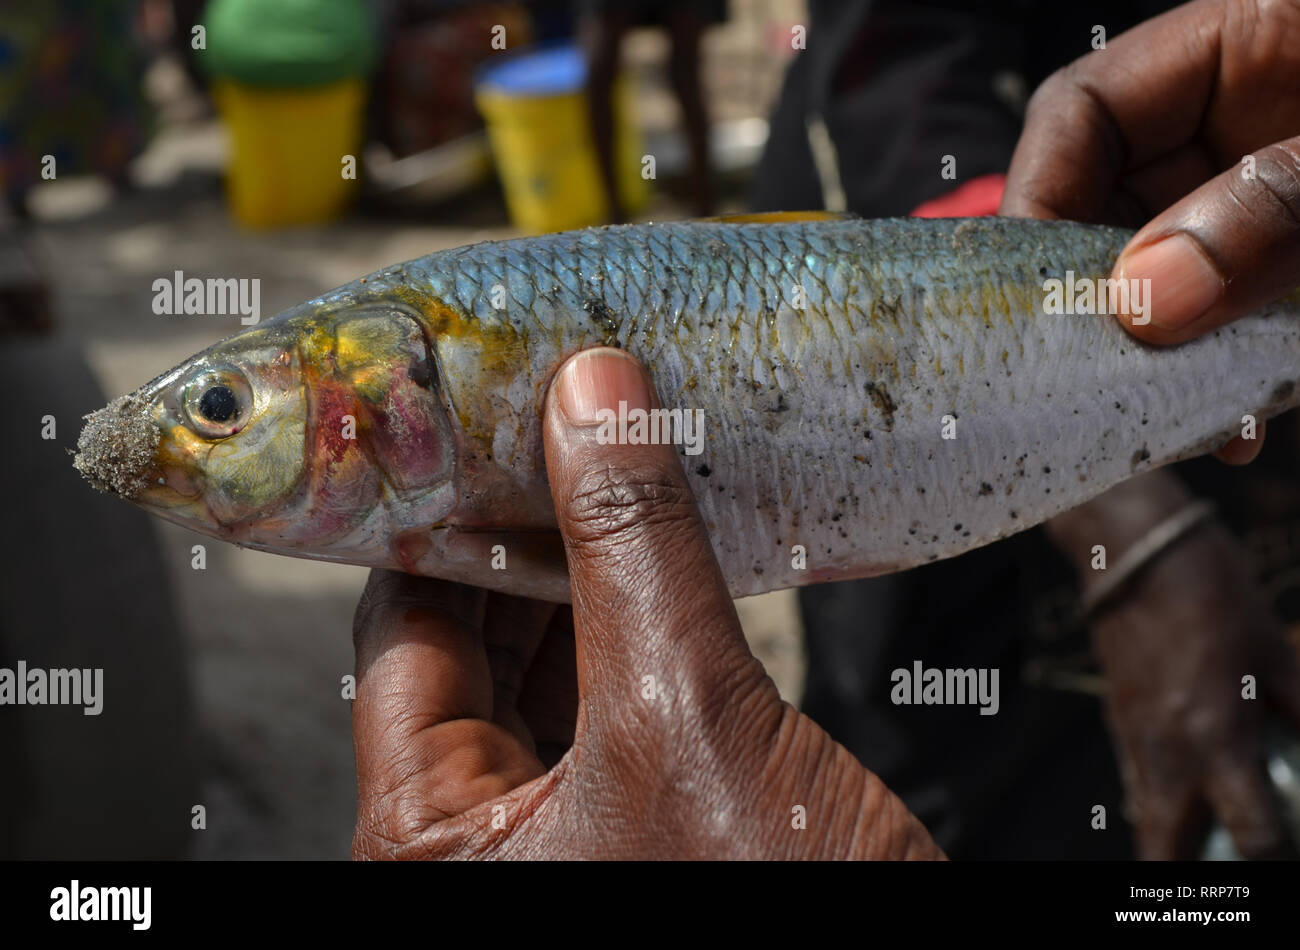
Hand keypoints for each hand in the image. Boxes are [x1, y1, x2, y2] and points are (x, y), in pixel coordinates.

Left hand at [349, 348, 941, 859]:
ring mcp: (566, 822)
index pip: (405, 626)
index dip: (440, 511)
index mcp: (433, 835)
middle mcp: (483, 832)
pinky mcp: (644, 810)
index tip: (484, 415)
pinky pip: (618, 686)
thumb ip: (632, 551)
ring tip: (619, 459)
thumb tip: (594, 394)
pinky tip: (672, 540)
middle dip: (524, 527)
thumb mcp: (684, 714)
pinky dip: (642, 608)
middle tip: (565, 416)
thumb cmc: (771, 903)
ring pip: (551, 656)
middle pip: (474, 637)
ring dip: (590, 562)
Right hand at [1001, 0, 1299, 462]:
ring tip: (1179, 422)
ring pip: (1160, 279)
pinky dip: (1222, 379)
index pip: (1081, 113)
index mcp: (1238, 49)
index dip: (1038, 201)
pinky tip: (1238, 428)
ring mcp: (1256, 198)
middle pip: (1106, 208)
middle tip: (1097, 382)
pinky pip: (1224, 319)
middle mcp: (1230, 127)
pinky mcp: (1285, 263)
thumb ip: (1274, 214)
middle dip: (1099, 303)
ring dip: (1160, 361)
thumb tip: (1142, 302)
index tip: (1036, 299)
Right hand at [1047, 471, 1299, 858]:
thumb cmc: (1214, 597)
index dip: (1278, 855)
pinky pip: (1134, 782)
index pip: (1253, 835)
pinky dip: (1156, 802)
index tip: (1290, 849)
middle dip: (1191, 879)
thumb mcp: (1279, 654)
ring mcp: (1135, 739)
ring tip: (1203, 847)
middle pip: (1167, 851)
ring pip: (1146, 820)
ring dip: (1172, 843)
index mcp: (1217, 741)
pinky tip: (1182, 790)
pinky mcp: (1118, 719)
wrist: (1133, 554)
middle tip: (1226, 872)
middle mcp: (1169, 753)